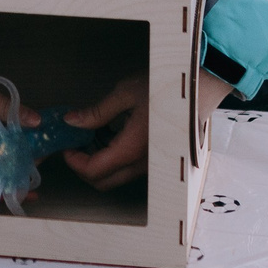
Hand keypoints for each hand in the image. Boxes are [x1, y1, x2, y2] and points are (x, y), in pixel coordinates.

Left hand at [61, 70, 235, 188]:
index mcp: (132, 148)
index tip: (66, 147)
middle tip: (74, 145)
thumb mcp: (126, 93)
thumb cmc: (166, 87)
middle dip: (83, 167)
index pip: (94, 171)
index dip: (74, 162)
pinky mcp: (156, 157)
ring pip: (116, 175)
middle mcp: (142, 162)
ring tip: (91, 135)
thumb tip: (72, 121)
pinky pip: (129, 166)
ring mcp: (151, 162)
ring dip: (99, 162)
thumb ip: (97, 112)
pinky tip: (110, 132)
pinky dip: (113, 157)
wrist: (202, 87)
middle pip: (103, 181)